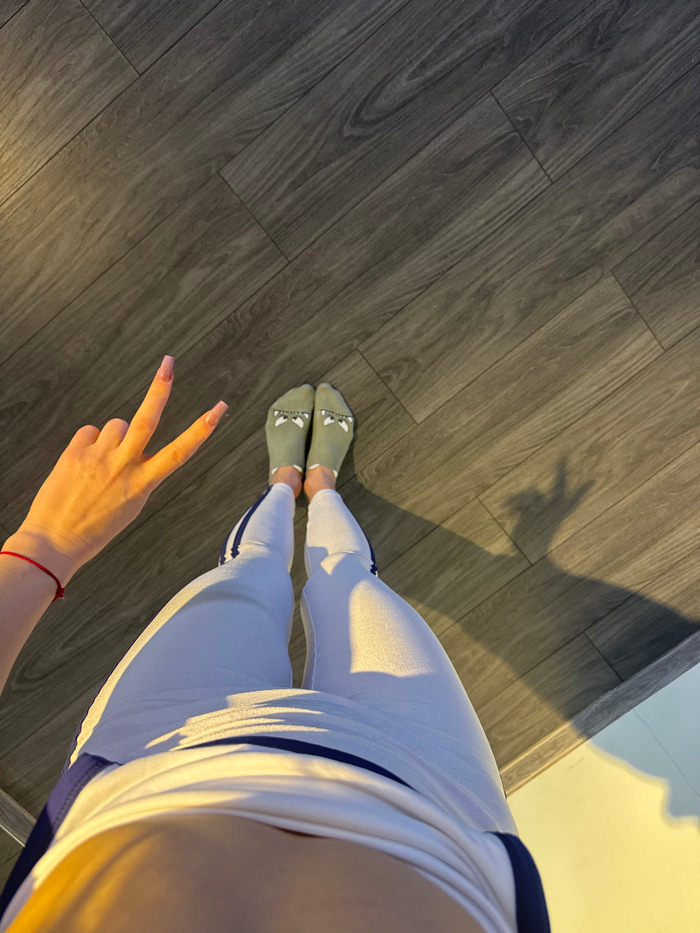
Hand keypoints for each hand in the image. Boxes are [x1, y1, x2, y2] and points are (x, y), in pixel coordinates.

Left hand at [16, 357, 226, 576]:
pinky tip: (82, 464)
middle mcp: (124, 467)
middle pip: (147, 419)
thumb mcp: (130, 506)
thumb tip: (129, 443)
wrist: (54, 542)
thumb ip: (136, 473)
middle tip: (168, 363)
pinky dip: (89, 443)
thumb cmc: (94, 528)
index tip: (219, 409)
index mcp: (143, 484)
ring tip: (100, 463)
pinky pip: (89, 432)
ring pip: (116, 425)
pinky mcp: (75, 452)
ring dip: (113, 437)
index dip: (203, 428)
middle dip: (160, 389)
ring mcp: (98, 457)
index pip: (181, 452)